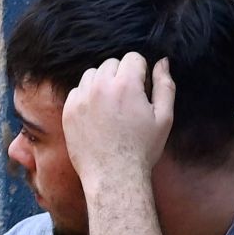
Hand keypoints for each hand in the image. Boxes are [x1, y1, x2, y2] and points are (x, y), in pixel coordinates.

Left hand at [60, 53, 173, 188]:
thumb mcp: (164, 118)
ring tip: (111, 105)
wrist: (113, 176)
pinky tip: (97, 114)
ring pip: (92, 74)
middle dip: (121, 75)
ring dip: (102, 83)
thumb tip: (162, 62)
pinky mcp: (69, 112)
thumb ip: (164, 85)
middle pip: (111, 63)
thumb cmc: (141, 149)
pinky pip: (77, 91)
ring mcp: (81, 99)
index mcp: (126, 85)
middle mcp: (100, 87)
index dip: (140, 72)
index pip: (133, 57)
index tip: (141, 90)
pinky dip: (87, 96)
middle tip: (127, 100)